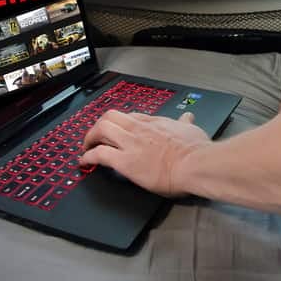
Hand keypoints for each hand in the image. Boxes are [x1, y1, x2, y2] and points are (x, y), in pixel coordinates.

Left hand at [79, 109, 210, 195]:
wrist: (195, 163)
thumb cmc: (196, 150)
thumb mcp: (191, 130)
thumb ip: (186, 123)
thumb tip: (188, 116)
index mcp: (154, 122)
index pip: (131, 116)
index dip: (121, 124)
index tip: (118, 131)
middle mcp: (139, 129)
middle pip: (110, 117)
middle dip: (99, 126)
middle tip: (95, 137)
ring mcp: (131, 143)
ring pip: (101, 129)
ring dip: (89, 138)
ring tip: (86, 148)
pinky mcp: (125, 161)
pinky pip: (99, 154)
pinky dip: (88, 157)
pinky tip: (84, 162)